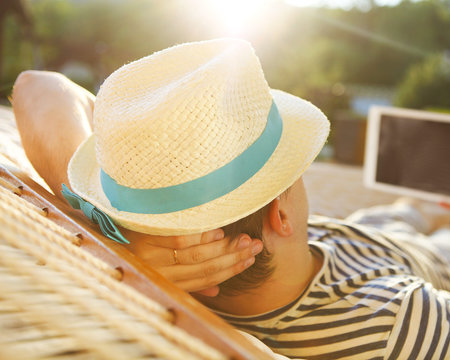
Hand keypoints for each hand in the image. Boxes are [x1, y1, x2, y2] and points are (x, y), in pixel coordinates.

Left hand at [125, 229, 262, 296]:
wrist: (99, 238)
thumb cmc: (135, 255)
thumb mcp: (160, 276)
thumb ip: (189, 285)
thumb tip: (217, 291)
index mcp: (165, 283)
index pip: (206, 279)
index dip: (230, 271)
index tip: (249, 260)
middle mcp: (159, 272)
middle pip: (206, 268)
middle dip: (234, 258)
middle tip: (255, 246)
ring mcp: (151, 255)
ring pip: (196, 255)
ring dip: (224, 247)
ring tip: (243, 239)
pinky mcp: (144, 236)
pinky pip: (179, 238)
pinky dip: (201, 236)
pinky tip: (217, 232)